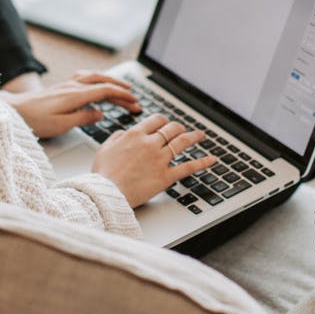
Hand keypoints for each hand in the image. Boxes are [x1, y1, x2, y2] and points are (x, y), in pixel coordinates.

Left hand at [3, 71, 141, 138]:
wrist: (13, 110)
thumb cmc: (34, 120)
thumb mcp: (61, 125)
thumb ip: (83, 118)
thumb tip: (100, 114)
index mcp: (75, 95)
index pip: (105, 91)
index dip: (122, 96)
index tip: (135, 103)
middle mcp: (73, 86)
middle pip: (103, 82)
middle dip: (121, 89)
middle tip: (135, 99)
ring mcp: (67, 84)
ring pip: (95, 77)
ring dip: (111, 81)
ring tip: (123, 88)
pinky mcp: (61, 86)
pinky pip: (85, 77)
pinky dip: (98, 78)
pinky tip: (99, 82)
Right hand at [91, 114, 215, 207]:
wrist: (106, 193)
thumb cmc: (102, 174)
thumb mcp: (104, 148)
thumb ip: (117, 137)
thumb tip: (124, 133)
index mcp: (135, 135)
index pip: (156, 120)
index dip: (163, 120)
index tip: (166, 123)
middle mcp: (150, 144)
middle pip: (171, 128)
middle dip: (178, 127)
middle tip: (182, 129)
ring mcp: (160, 159)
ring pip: (182, 142)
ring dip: (194, 136)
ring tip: (200, 135)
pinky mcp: (166, 176)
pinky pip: (188, 167)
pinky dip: (203, 162)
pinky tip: (212, 159)